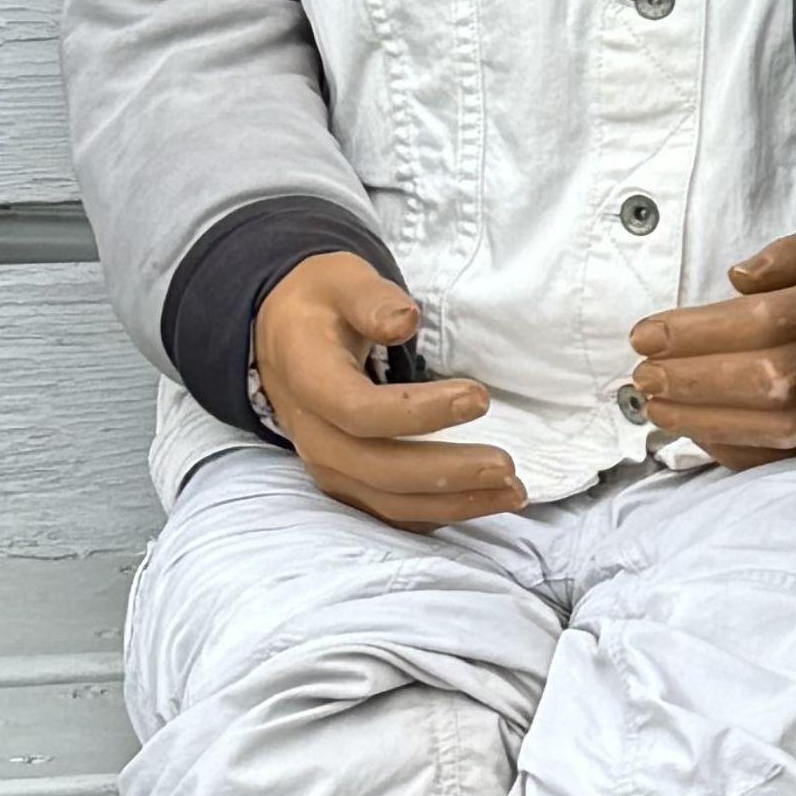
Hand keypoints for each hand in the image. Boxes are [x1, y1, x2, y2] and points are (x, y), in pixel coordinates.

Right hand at [253, 247, 525, 530]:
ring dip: (451, 504)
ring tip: (511, 493)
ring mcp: (325, 463)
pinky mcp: (344, 481)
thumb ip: (372, 299)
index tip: (480, 397)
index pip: (359, 410)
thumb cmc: (323, 303)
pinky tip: (481, 505)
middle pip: (377, 468)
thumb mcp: (343, 281)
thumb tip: (404, 320)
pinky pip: (387, 511)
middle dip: (446, 474)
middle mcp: (311, 431)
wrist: (284, 336)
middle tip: (506, 466)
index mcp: (307, 377)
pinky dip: (435, 515)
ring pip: (386, 500)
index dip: (420, 412)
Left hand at [628, 226, 795, 460]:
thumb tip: (740, 277)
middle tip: (642, 374)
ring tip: (656, 405)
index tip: (645, 333)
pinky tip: (698, 431)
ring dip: (707, 420)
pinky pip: (794, 453)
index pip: (769, 321)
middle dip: (695, 381)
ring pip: (784, 426)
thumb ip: (795, 251)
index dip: (699, 332)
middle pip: (772, 380)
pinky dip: (741, 448)